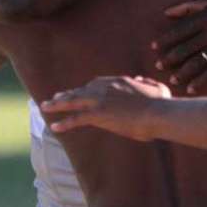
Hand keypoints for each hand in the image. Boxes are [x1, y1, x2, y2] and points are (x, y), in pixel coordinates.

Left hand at [42, 76, 171, 140]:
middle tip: (53, 99)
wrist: (158, 112)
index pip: (95, 84)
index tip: (77, 93)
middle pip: (80, 90)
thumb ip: (146, 82)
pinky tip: (55, 127)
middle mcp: (105, 87)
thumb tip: (141, 79)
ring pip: (73, 101)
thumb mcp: (156, 87)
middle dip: (65, 95)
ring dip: (57, 105)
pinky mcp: (99, 114)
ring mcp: (100, 100)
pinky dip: (64, 122)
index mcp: (118, 81)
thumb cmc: (161, 103)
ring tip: (45, 108)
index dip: (84, 90)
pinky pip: (77, 118)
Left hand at [154, 0, 206, 92]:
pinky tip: (191, 88)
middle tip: (158, 65)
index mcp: (206, 17)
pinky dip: (201, 81)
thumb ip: (188, 5)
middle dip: (170, 58)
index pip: (180, 30)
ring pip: (198, 62)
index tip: (153, 47)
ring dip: (183, 72)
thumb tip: (165, 12)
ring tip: (172, 79)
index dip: (165, 39)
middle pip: (186, 48)